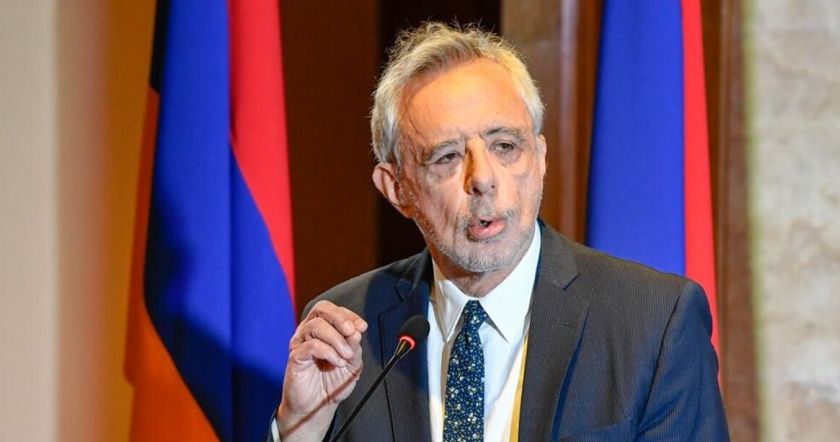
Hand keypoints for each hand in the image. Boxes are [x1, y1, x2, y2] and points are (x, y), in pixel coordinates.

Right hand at [276, 301, 367, 440]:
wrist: (318, 406)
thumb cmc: (333, 382)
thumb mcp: (352, 364)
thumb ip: (354, 347)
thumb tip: (357, 331)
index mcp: (323, 329)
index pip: (333, 310)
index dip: (349, 315)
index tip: (362, 326)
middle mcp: (309, 332)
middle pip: (322, 309)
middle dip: (340, 318)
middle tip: (352, 332)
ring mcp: (300, 343)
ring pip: (316, 326)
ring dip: (337, 339)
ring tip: (346, 356)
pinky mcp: (295, 357)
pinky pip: (311, 346)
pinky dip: (328, 352)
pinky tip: (337, 363)